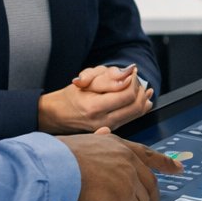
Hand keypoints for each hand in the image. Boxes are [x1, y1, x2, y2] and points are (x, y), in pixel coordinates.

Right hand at [38, 65, 153, 133]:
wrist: (57, 114)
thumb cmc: (71, 95)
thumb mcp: (87, 79)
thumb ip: (108, 77)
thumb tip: (129, 73)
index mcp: (95, 107)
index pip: (127, 94)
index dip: (133, 80)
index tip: (131, 71)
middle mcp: (103, 121)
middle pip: (136, 105)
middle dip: (140, 88)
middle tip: (135, 78)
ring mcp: (108, 128)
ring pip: (137, 113)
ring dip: (142, 97)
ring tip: (141, 85)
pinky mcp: (111, 129)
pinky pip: (132, 118)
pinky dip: (141, 106)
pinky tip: (145, 98)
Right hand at [58, 130, 182, 200]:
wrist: (52, 167)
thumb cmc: (58, 159)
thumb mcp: (84, 145)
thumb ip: (100, 148)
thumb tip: (104, 141)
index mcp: (118, 144)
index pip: (148, 154)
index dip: (165, 163)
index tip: (180, 169)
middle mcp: (127, 158)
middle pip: (151, 184)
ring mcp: (128, 176)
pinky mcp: (125, 194)